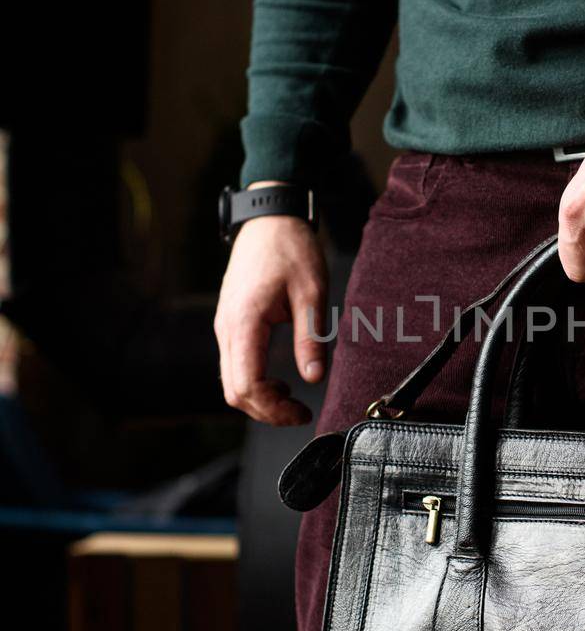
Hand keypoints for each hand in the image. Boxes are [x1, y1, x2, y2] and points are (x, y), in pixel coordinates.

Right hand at [214, 188, 328, 424]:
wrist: (270, 217)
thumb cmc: (291, 248)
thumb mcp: (312, 292)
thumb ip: (310, 337)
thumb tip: (314, 378)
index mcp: (244, 322)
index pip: (246, 385)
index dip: (272, 408)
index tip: (302, 412)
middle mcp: (226, 328)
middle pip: (234, 391)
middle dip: (266, 410)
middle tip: (299, 413)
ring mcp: (224, 326)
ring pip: (231, 381)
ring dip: (260, 398)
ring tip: (292, 398)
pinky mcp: (229, 324)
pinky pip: (234, 365)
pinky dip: (254, 381)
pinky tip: (280, 380)